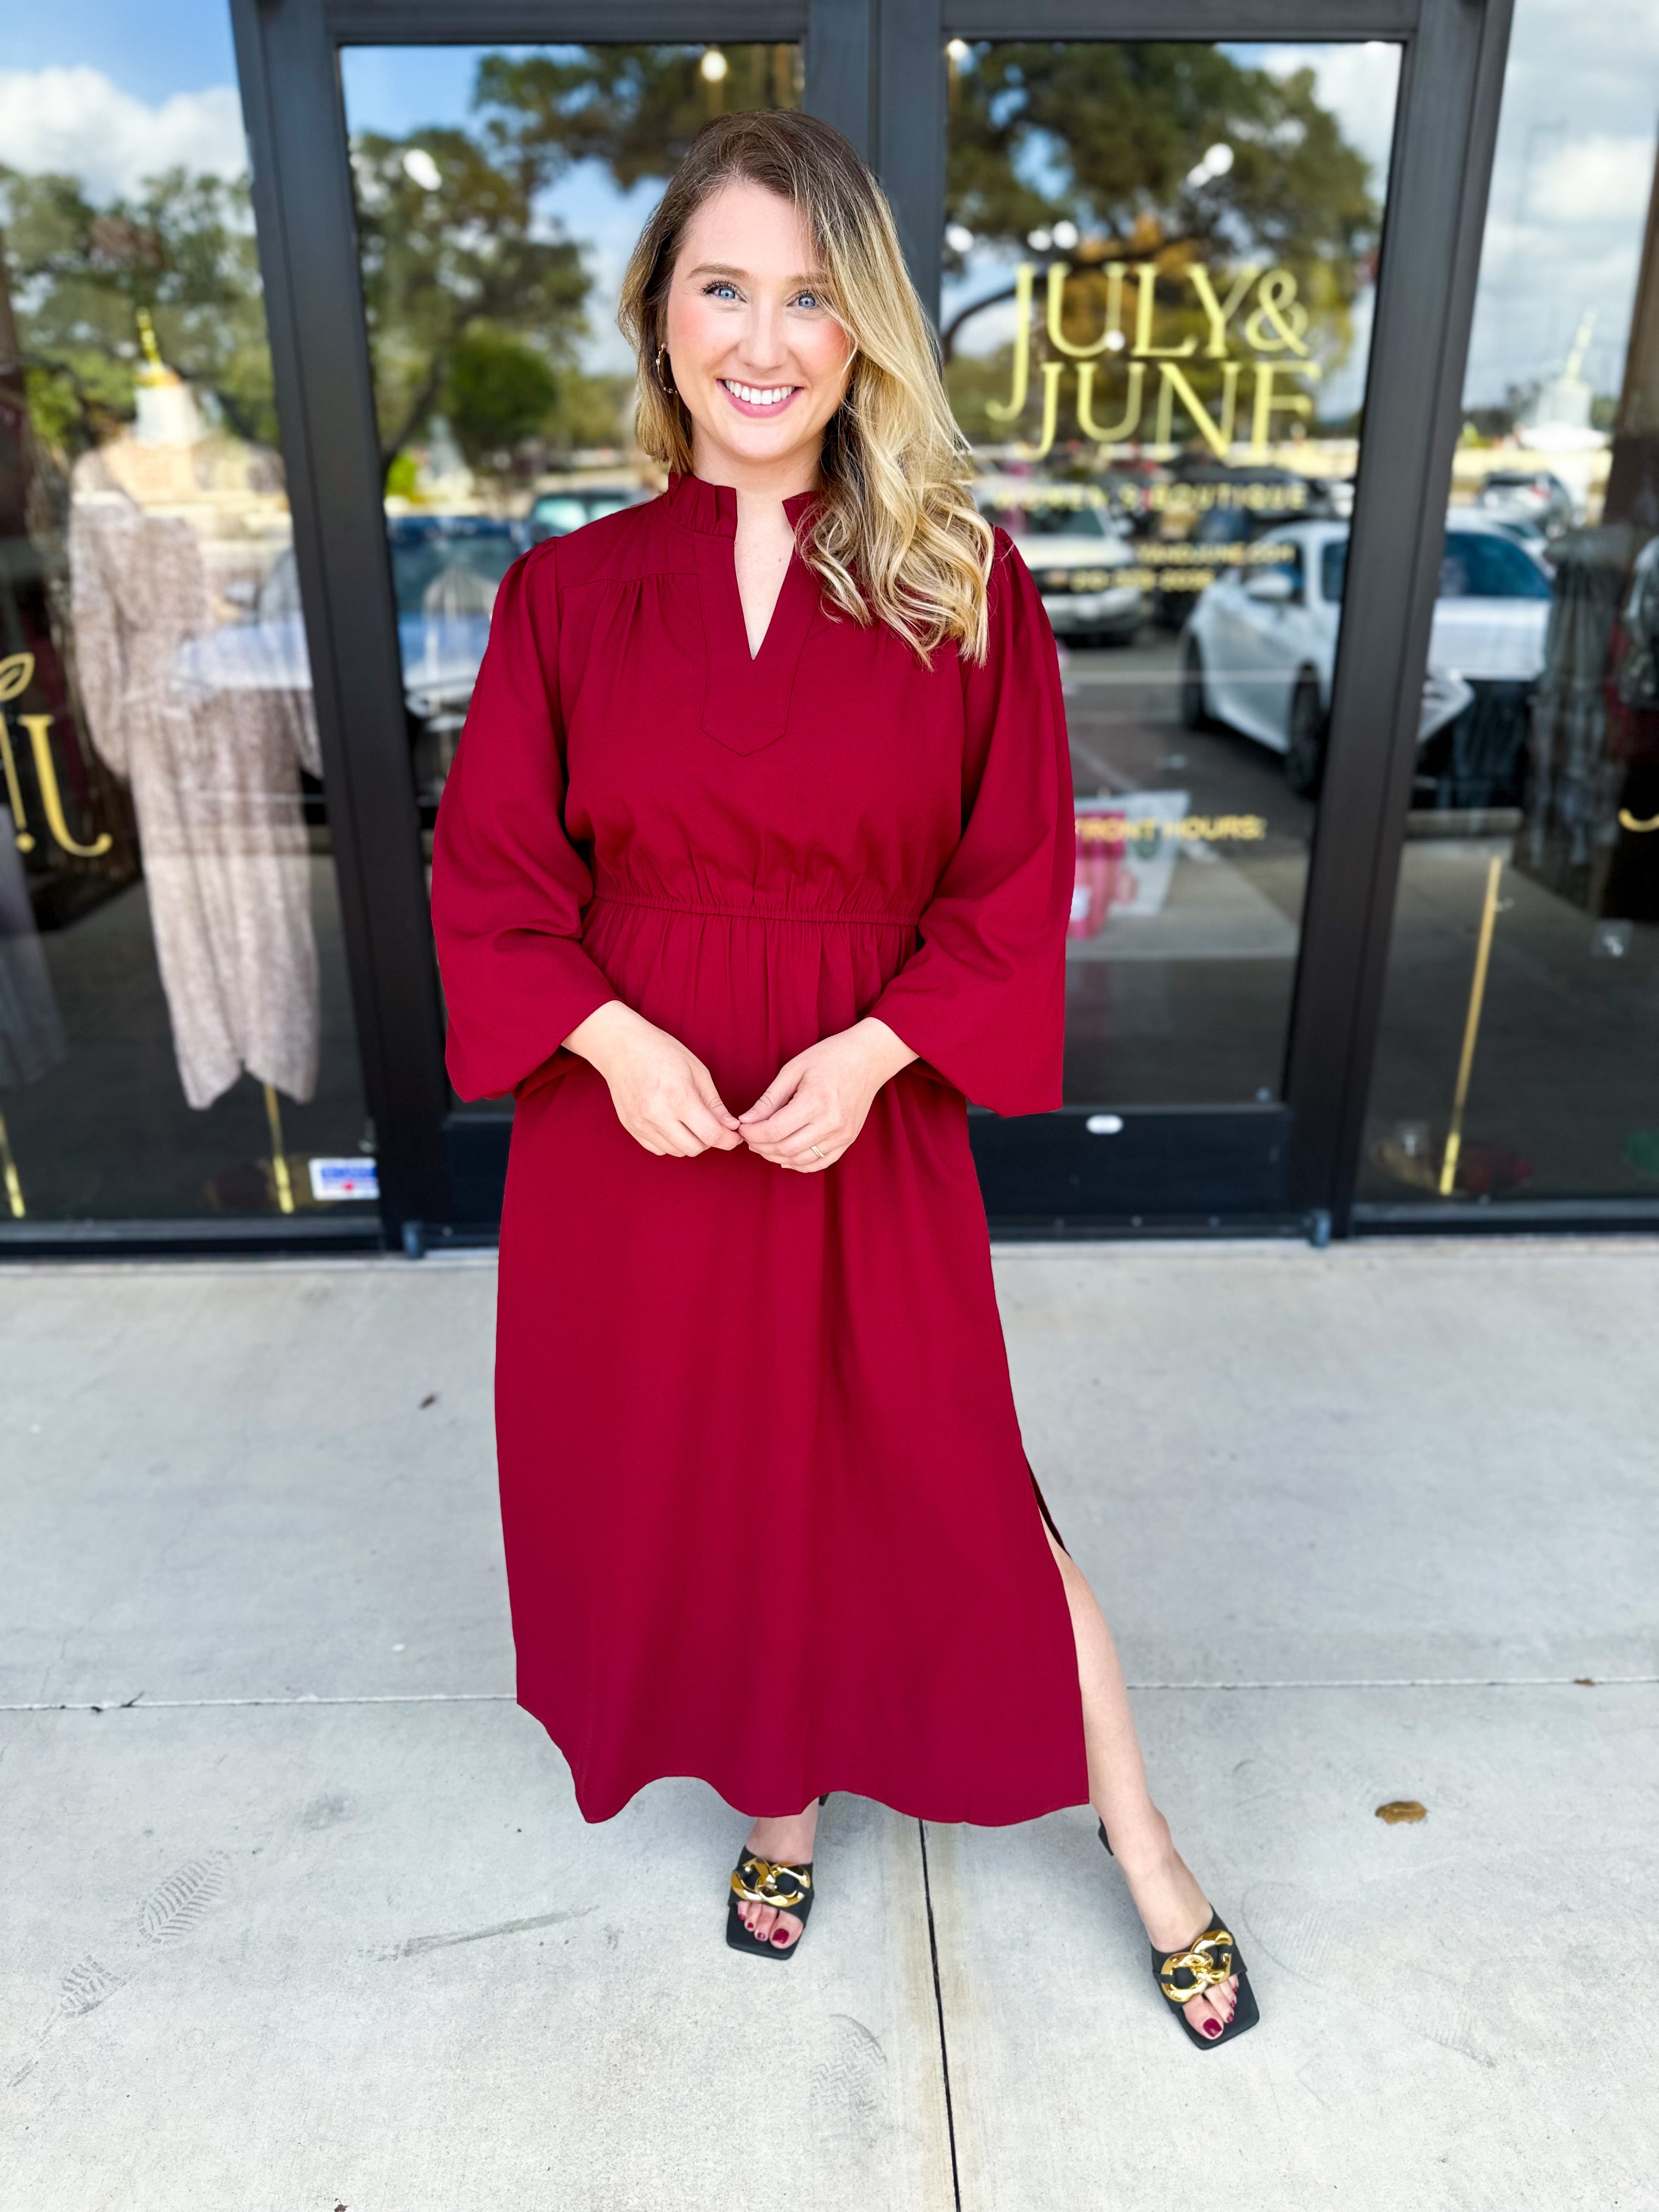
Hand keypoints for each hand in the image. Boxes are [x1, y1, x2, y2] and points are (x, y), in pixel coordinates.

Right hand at [562, 1002, 741, 1157]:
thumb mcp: (697, 1071)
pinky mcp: (631, 1128)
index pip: (710, 1134)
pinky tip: (672, 1125)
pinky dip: (670, 1143)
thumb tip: (731, 1127)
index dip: (727, 1140)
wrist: (622, 1047)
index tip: (734, 1137)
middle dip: (709, 1141)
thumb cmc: (663, 1052)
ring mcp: (641, 1124)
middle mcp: (657, 1115)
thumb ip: (714, 1103)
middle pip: (694, 1148)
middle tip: (711, 1125)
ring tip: (690, 1122)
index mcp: (678, 1097)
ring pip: (676, 1151)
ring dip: (689, 1142)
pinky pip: (658, 1149)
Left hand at [738, 1018, 916, 1171]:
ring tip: (763, 1145)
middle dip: (760, 1146)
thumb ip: (769, 1099)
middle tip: (749, 1136)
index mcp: (815, 1102)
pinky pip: (820, 1163)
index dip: (752, 1133)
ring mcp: (842, 1135)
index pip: (774, 1130)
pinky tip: (785, 1156)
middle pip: (785, 1148)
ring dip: (776, 1157)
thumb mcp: (793, 1070)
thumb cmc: (829, 1057)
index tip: (742, 1127)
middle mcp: (831, 1123)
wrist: (868, 1058)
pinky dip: (799, 1164)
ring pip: (800, 1160)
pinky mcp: (849, 1140)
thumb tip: (745, 1120)